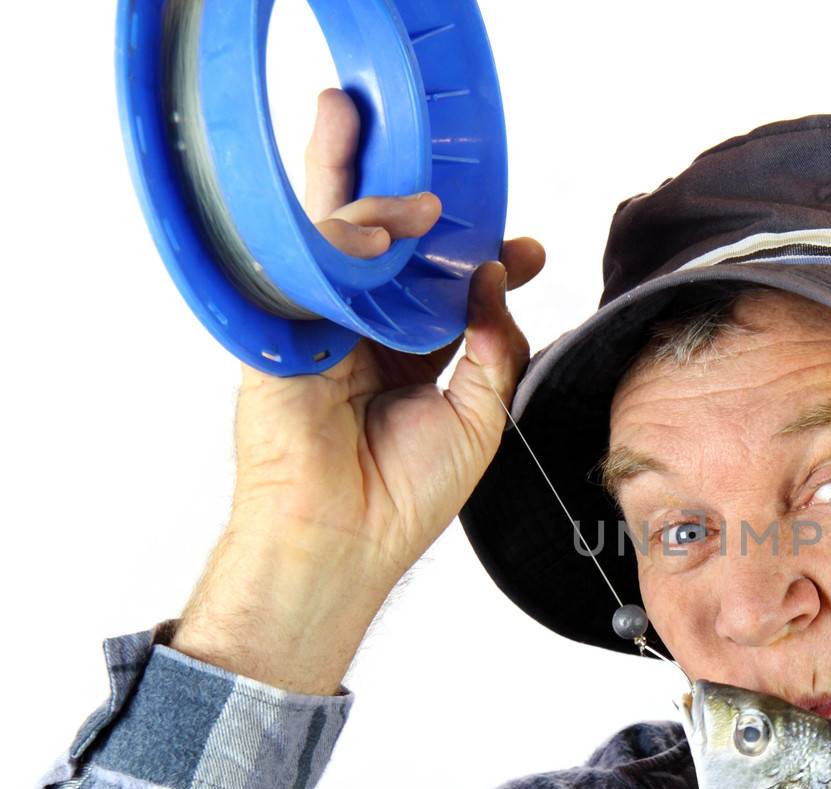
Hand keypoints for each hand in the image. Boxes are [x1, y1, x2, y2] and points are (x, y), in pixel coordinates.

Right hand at [172, 88, 542, 692]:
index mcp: (410, 354)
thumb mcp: (481, 416)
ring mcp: (324, 323)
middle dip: (419, 203)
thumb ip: (497, 345)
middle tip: (460, 188)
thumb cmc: (404, 495)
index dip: (486, 260)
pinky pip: (310, 258)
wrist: (342, 537)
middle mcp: (365, 331)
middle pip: (391, 248)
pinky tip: (384, 237)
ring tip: (429, 214)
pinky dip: (346, 235)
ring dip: (387, 206)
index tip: (527, 250)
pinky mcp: (284, 323)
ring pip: (346, 237)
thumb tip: (495, 276)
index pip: (447, 288)